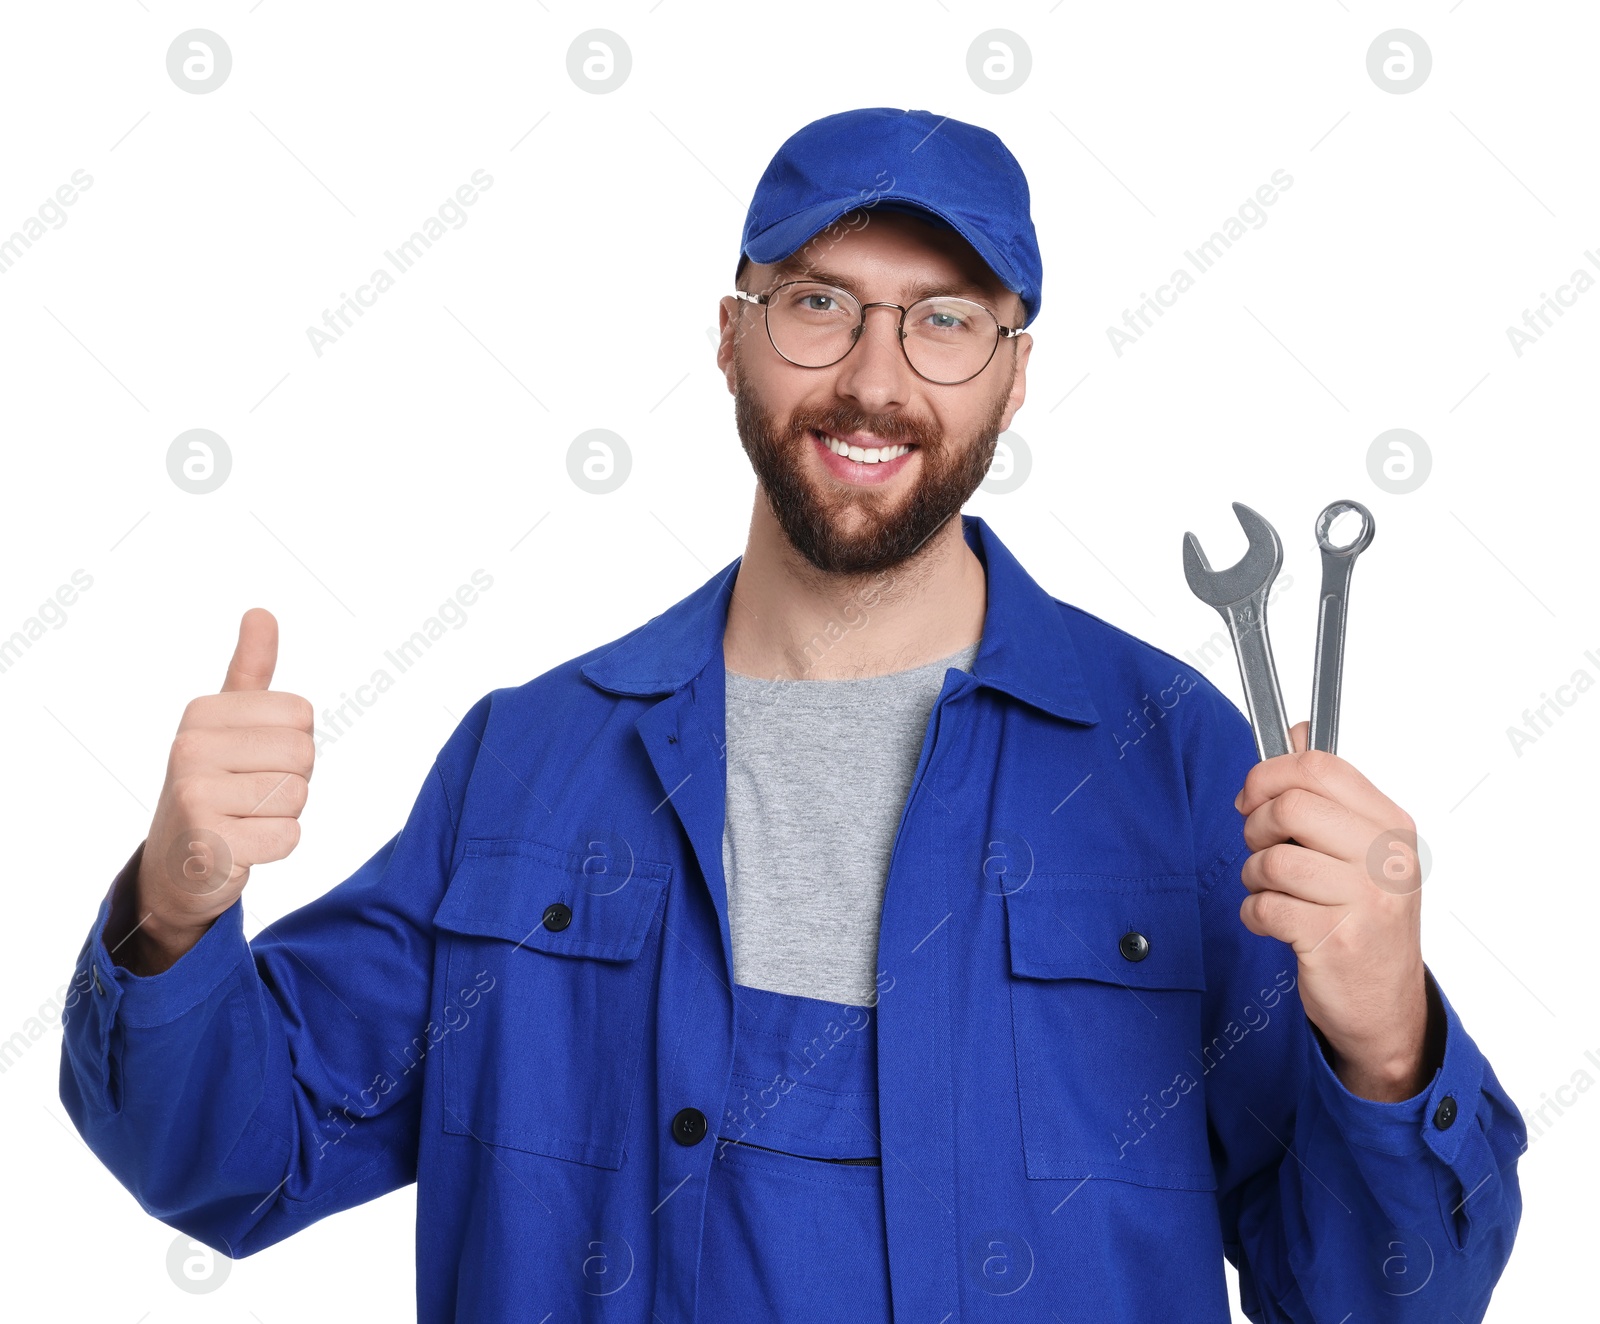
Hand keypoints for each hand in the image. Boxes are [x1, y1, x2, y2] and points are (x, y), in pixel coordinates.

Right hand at [115, 608, 314, 970]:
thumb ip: (250, 669)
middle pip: (303, 754)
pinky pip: (288, 837)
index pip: (301, 714)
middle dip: (291, 781)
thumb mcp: (227, 724)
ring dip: (282, 815)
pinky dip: (275, 847)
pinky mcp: (209, 844)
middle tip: (250, 796)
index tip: (253, 761)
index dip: (292, 743)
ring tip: (243, 819)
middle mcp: (189, 748)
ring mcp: (194, 797)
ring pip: (298, 796)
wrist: (177, 864)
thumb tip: (261, 612)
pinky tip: (241, 847)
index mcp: (202, 713)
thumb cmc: (215, 785)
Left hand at [1233, 721, 1434, 1101]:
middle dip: (1255, 827)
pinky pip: (1264, 907)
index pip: (1320, 767)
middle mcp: (1383, 858)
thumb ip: (1327, 791)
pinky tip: (1274, 923)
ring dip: (1254, 877)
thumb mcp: (1358, 848)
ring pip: (1272, 860)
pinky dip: (1254, 914)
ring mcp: (1364, 901)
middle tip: (1261, 849)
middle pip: (1290, 806)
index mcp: (1390, 825)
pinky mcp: (1335, 940)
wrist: (1385, 1005)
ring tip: (1272, 892)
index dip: (1268, 774)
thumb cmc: (1362, 918)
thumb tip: (1295, 731)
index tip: (1253, 796)